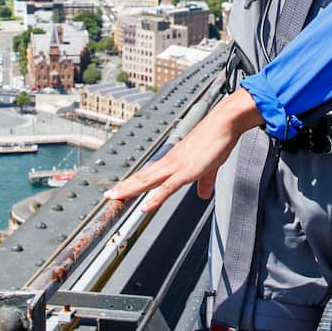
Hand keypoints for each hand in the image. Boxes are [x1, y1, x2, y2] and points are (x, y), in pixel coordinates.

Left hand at [104, 88, 263, 213]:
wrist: (223, 123)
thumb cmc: (216, 140)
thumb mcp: (209, 166)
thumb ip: (205, 182)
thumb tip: (203, 194)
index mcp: (173, 161)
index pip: (149, 174)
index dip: (134, 182)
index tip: (122, 189)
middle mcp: (170, 162)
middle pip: (142, 177)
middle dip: (125, 187)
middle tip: (108, 195)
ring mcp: (176, 166)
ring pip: (148, 181)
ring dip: (130, 190)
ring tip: (115, 197)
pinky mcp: (186, 171)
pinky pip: (167, 188)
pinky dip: (155, 198)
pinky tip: (145, 207)